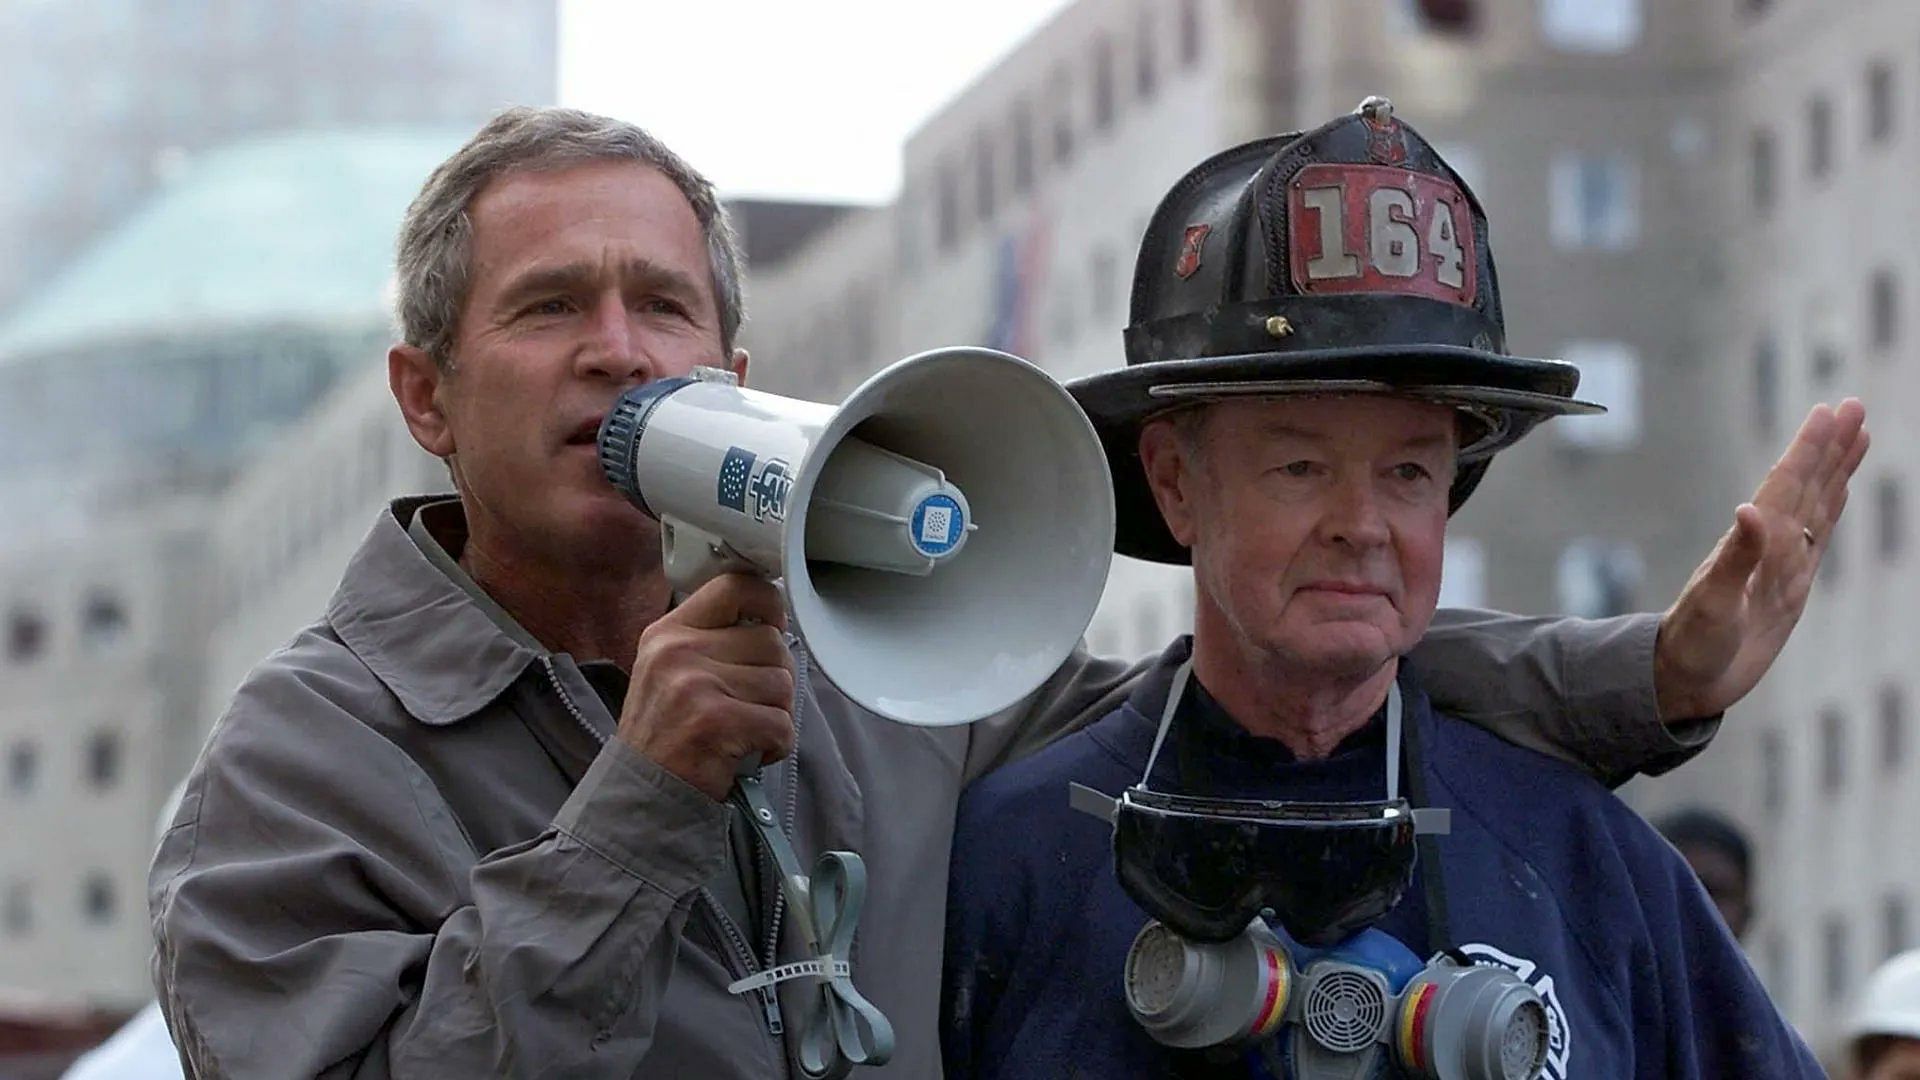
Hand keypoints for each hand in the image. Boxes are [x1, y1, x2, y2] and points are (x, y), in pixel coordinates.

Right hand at [619, 573, 795, 799]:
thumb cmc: (666, 736)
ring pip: (782, 684)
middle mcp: (679, 651)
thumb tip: (773, 622)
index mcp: (670, 631)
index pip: (736, 586)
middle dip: (775, 679)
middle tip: (752, 707)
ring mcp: (695, 685)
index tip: (774, 627)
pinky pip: (781, 724)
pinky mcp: (716, 722)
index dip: (769, 604)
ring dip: (776, 715)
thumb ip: (713, 640)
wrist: (640, 796)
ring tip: (745, 732)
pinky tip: (749, 753)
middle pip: (772, 642)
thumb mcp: (670, 670)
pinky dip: (776, 745)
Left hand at [1655, 399, 1868, 719]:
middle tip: (1853, 405)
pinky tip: (1840, 489)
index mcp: (1751, 544)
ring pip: (1816, 504)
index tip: (1830, 412)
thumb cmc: (1691, 644)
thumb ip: (1734, 559)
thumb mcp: (1713, 603)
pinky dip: (1832, 509)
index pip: (1786, 485)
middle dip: (1830, 447)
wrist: (1685, 679)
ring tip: (1857, 433)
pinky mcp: (1790, 586)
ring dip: (1836, 469)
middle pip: (1806, 485)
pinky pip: (1818, 537)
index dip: (1809, 449)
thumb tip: (1748, 509)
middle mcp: (1769, 546)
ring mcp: (1781, 563)